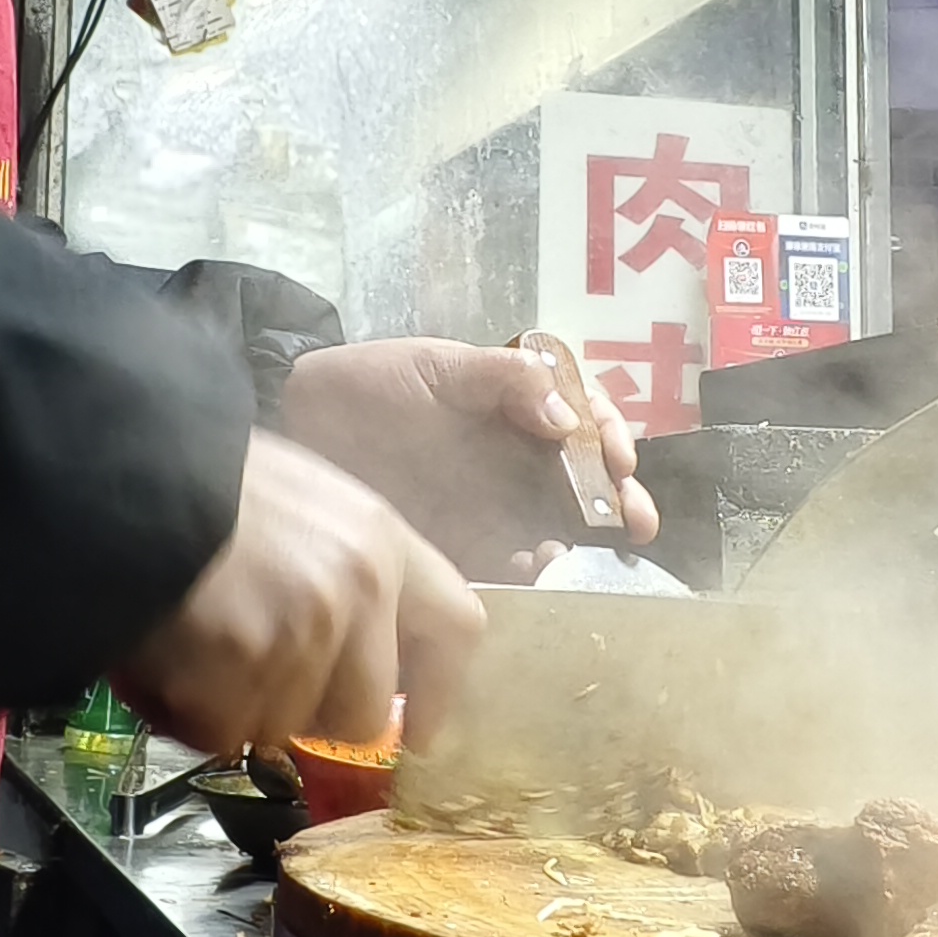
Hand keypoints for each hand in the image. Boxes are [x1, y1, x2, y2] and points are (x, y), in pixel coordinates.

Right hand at [116, 432, 485, 757]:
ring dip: (240, 708)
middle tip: (260, 682)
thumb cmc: (203, 481)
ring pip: (288, 728)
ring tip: (199, 649)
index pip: (458, 628)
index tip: (419, 730)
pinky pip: (225, 731)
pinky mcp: (243, 660)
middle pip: (366, 712)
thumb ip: (346, 568)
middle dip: (313, 715)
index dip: (440, 694)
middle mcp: (358, 586)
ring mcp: (303, 627)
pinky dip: (190, 714)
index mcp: (381, 538)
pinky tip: (168, 661)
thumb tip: (365, 650)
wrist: (121, 467)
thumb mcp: (306, 502)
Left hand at [276, 338, 661, 580]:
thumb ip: (504, 380)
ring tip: (568, 551)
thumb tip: (566, 420)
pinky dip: (527, 571)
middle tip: (635, 523)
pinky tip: (530, 571)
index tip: (617, 459)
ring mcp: (494, 504)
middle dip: (619, 501)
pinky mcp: (464, 545)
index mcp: (520, 405)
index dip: (610, 438)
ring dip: (574, 541)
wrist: (302, 422)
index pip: (586, 418)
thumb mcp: (438, 365)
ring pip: (556, 525)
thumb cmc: (372, 381)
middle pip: (587, 479)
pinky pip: (508, 564)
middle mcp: (518, 456)